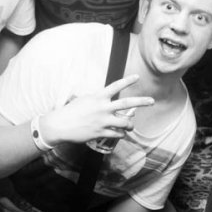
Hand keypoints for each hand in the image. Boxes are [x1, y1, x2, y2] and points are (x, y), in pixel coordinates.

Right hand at [38, 75, 154, 145]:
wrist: (60, 125)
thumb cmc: (70, 111)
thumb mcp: (83, 100)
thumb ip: (96, 99)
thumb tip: (103, 100)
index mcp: (98, 97)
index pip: (115, 86)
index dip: (127, 81)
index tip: (137, 77)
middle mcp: (102, 107)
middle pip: (126, 103)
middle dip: (141, 102)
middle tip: (152, 101)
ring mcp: (102, 120)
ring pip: (125, 122)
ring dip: (130, 124)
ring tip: (131, 126)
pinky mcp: (100, 132)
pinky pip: (117, 134)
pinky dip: (120, 134)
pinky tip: (120, 134)